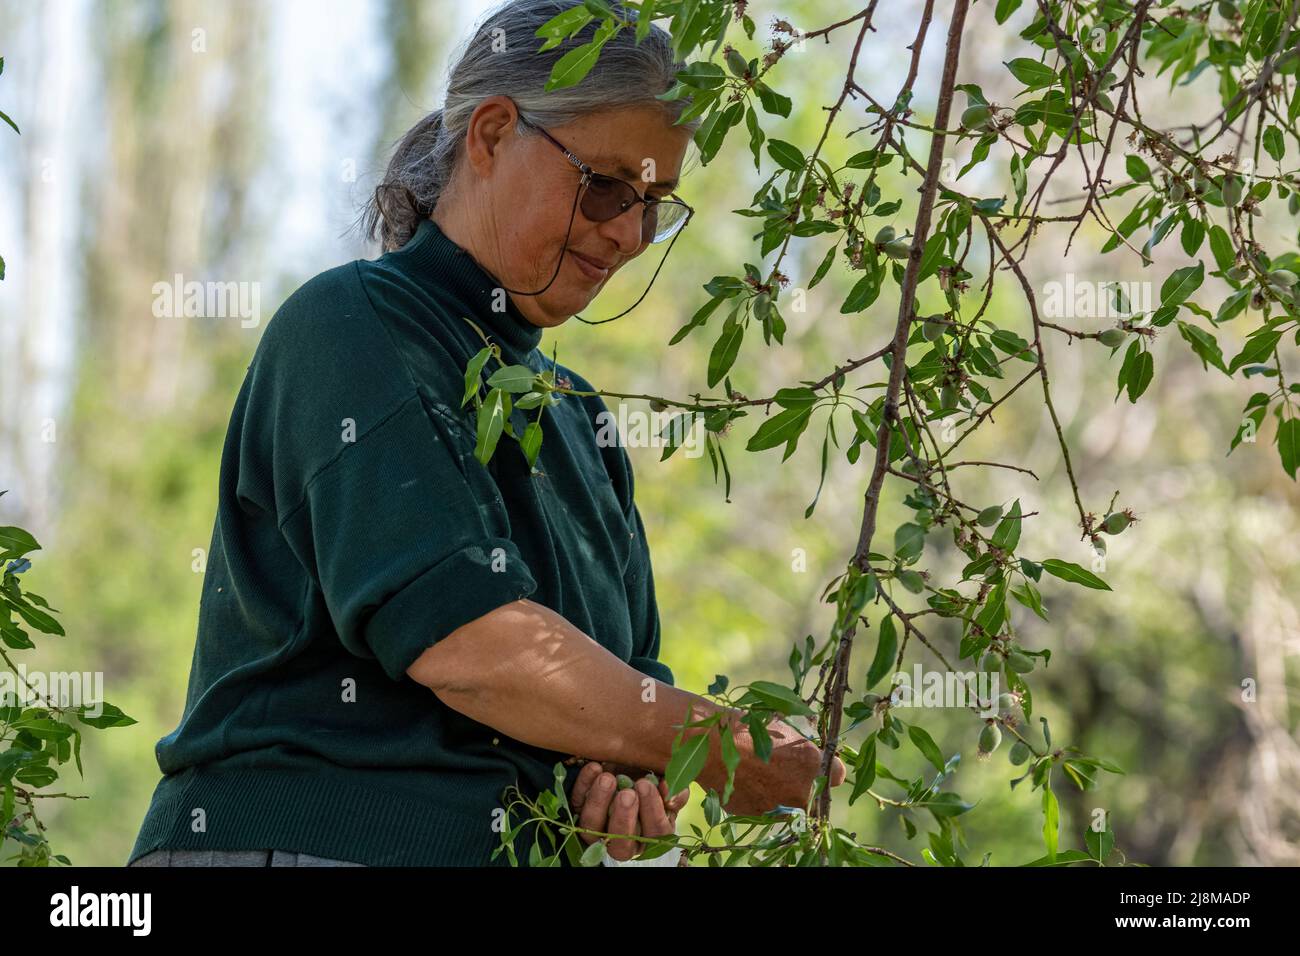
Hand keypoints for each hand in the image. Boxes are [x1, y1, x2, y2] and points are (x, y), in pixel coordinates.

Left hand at [569, 761, 687, 861]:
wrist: (628, 768)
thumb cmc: (652, 780)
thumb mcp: (667, 786)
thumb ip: (676, 791)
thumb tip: (670, 793)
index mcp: (651, 835)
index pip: (655, 832)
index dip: (652, 811)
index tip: (647, 786)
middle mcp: (622, 840)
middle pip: (621, 841)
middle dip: (624, 817)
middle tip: (628, 793)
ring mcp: (596, 829)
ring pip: (592, 826)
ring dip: (599, 802)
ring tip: (607, 778)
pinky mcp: (576, 812)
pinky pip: (576, 802)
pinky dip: (584, 784)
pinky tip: (595, 767)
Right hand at [701, 715, 846, 817]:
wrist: (710, 745)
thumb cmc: (747, 728)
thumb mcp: (783, 726)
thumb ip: (803, 745)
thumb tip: (811, 751)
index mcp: (811, 764)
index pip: (838, 774)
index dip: (827, 767)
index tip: (816, 761)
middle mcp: (800, 792)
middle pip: (812, 793)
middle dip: (802, 782)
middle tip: (782, 766)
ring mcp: (778, 808)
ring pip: (788, 804)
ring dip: (780, 792)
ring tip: (759, 771)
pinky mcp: (756, 816)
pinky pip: (765, 809)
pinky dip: (759, 798)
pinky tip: (745, 779)